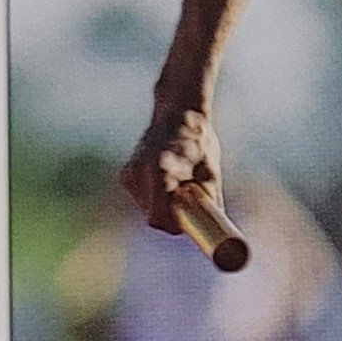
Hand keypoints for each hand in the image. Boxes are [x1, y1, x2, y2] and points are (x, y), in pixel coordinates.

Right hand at [120, 106, 223, 233]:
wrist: (177, 113)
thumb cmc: (199, 140)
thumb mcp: (211, 169)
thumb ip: (211, 199)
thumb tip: (215, 227)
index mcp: (160, 169)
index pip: (159, 218)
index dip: (175, 225)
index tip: (189, 220)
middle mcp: (139, 172)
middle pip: (154, 216)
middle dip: (173, 214)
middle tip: (189, 197)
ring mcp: (130, 174)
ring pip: (149, 209)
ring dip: (165, 204)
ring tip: (179, 180)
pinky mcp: (126, 175)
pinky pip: (144, 199)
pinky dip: (157, 196)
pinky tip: (167, 177)